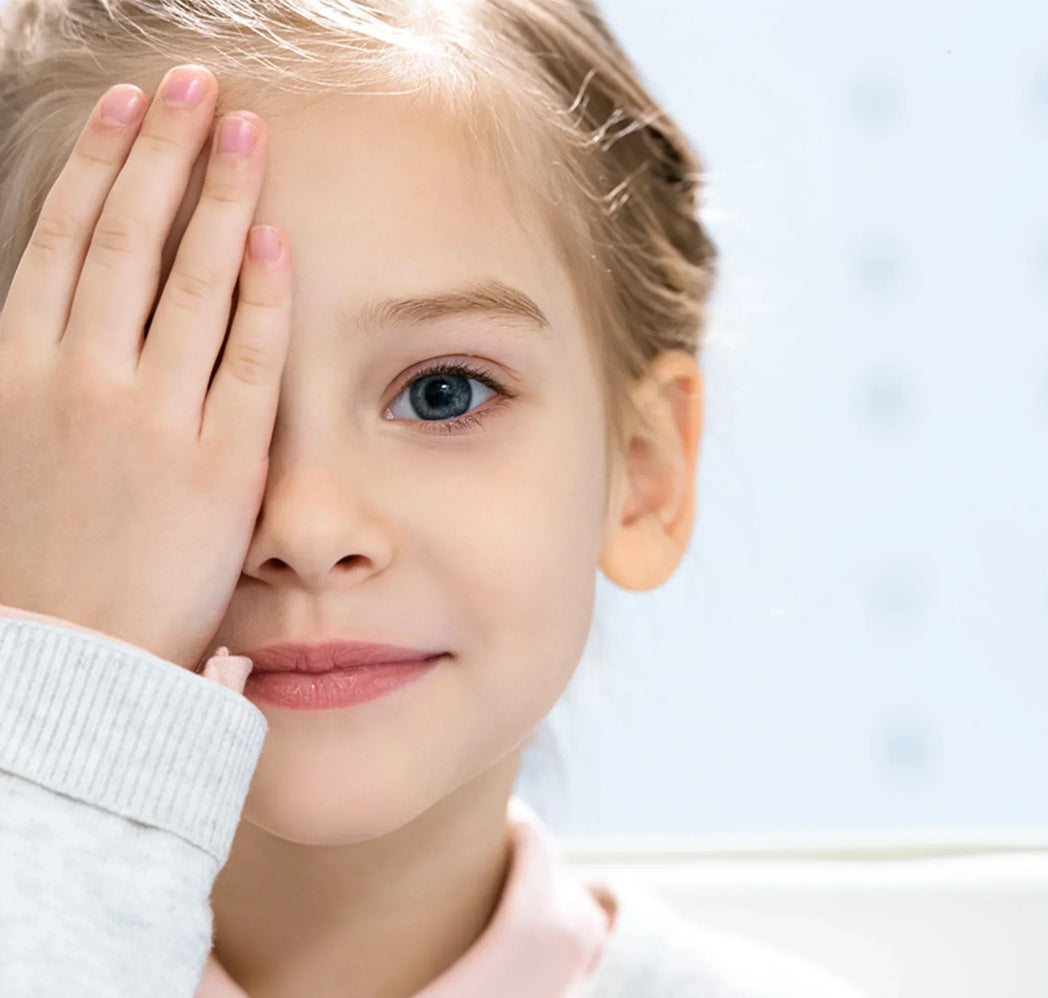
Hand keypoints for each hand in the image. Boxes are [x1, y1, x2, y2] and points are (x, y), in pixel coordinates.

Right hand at [0, 64, 290, 671]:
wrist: (67, 674)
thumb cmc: (36, 575)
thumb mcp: (11, 456)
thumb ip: (38, 382)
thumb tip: (65, 321)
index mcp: (13, 372)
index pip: (61, 239)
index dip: (96, 164)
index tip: (125, 108)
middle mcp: (77, 379)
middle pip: (125, 235)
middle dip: (160, 149)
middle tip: (193, 80)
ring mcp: (150, 418)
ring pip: (186, 279)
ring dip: (217, 193)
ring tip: (243, 126)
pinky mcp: (219, 465)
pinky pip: (245, 361)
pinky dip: (259, 296)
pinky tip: (275, 238)